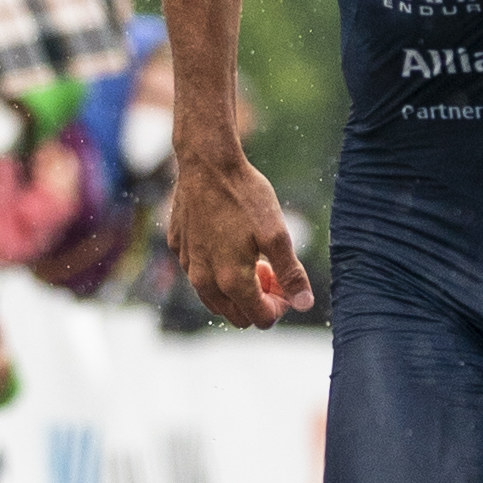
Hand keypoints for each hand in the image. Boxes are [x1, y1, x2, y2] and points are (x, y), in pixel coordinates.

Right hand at [168, 141, 310, 328]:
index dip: (280, 306)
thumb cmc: (244, 196)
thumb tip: (304, 304)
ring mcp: (187, 265)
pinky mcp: (178, 248)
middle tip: (270, 269)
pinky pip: (199, 273)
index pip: (260, 318)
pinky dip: (216, 268)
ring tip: (251, 256)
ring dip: (236, 288)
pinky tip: (228, 240)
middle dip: (258, 300)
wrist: (206, 163)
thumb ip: (291, 273)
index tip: (287, 281)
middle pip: (236, 316)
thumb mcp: (277, 234)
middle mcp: (204, 281)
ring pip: (215, 298)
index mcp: (231, 282)